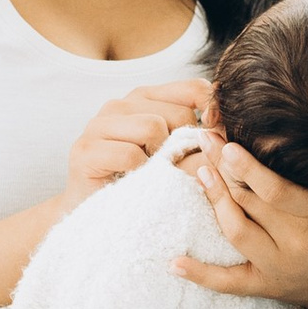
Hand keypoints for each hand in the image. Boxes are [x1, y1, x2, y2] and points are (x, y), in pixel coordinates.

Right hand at [58, 80, 210, 217]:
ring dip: (159, 160)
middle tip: (171, 170)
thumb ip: (198, 141)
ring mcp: (98, 125)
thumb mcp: (176, 159)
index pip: (192, 89)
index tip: (216, 132)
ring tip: (148, 175)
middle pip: (177, 113)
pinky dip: (139, 174)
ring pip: (153, 127)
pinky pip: (131, 154)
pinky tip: (132, 183)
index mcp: (145, 99)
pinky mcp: (85, 150)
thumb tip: (222, 132)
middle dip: (184, 146)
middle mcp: (119, 105)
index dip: (211, 109)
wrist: (96, 219)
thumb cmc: (143, 186)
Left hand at [174, 138, 307, 308]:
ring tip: (197, 171)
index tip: (229, 145)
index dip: (250, 169)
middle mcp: (294, 245)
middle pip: (250, 204)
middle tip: (204, 138)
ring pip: (235, 233)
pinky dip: (200, 274)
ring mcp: (275, 267)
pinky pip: (227, 283)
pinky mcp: (263, 286)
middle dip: (225, 171)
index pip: (278, 192)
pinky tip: (172, 262)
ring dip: (214, 202)